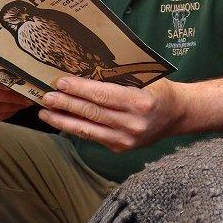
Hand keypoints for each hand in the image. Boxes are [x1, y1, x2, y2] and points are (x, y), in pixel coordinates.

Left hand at [38, 77, 184, 152]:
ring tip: (45, 112)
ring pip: (88, 129)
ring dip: (63, 120)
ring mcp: (126, 140)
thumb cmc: (160, 90)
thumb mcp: (144, 79)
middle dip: (66, 104)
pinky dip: (75, 128)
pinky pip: (93, 137)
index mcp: (141, 103)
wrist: (177, 115)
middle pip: (92, 113)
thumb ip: (118, 80)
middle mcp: (133, 124)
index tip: (61, 82)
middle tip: (46, 96)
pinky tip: (62, 121)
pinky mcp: (121, 148)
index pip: (103, 95)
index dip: (80, 89)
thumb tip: (84, 75)